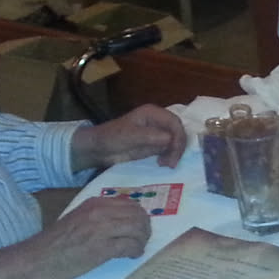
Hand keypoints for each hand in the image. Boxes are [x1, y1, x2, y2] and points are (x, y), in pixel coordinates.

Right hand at [24, 196, 151, 278]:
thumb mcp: (79, 218)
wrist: (38, 258)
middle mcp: (100, 212)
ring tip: (137, 248)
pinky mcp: (101, 248)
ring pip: (138, 228)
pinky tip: (132, 255)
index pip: (130, 203)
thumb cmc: (57, 242)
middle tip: (141, 240)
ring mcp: (101, 229)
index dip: (139, 216)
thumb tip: (125, 219)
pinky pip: (130, 245)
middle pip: (138, 215)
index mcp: (95, 203)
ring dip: (142, 240)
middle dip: (144, 228)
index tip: (138, 227)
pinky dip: (136, 251)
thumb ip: (100, 215)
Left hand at [72, 104, 187, 170]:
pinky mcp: (155, 144)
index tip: (174, 152)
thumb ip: (151, 136)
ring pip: (176, 141)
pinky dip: (170, 156)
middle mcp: (158, 121)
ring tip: (166, 164)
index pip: (174, 122)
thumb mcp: (130, 136)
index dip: (178, 136)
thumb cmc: (112, 137)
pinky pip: (169, 149)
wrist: (100, 149)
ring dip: (175, 153)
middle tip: (171, 163)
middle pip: (178, 131)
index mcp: (152, 113)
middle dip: (178, 147)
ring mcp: (157, 132)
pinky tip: (163, 163)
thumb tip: (170, 139)